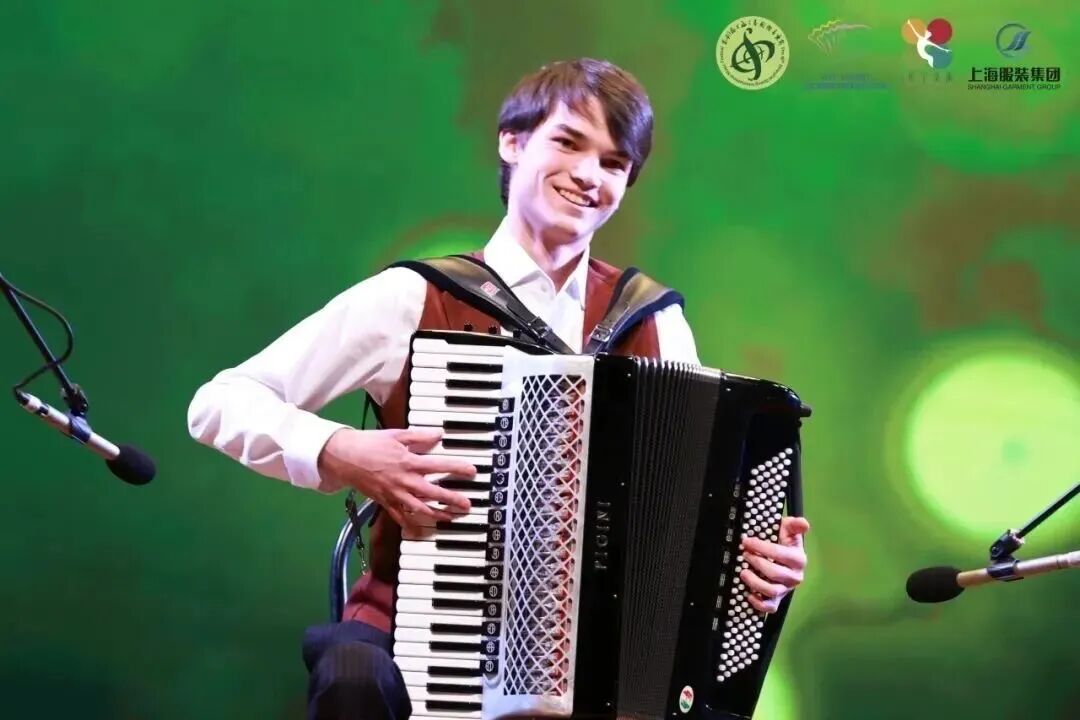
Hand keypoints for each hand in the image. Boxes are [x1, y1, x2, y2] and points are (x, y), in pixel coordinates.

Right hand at [317, 427, 473, 529]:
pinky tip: (421, 530)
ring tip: (452, 517)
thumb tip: (439, 434)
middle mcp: (404, 481)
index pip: (439, 465)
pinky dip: (411, 525)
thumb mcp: (396, 435)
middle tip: (467, 504)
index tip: (472, 471)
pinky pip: (400, 518)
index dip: (457, 468)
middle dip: (452, 500)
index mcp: (408, 462)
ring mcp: (395, 494)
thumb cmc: (370, 444)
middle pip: (433, 493)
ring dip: (438, 514)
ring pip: (420, 509)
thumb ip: (419, 436)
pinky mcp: (385, 502)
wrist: (344, 458)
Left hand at [739, 516, 809, 613]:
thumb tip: (804, 523)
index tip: (746, 541)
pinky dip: (758, 603)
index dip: (761, 546)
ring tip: (743, 572)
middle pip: (774, 573)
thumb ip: (794, 525)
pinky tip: (748, 594)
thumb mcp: (788, 531)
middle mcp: (795, 576)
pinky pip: (769, 607)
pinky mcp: (778, 600)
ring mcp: (786, 590)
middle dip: (756, 562)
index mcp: (798, 559)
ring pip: (771, 591)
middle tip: (744, 554)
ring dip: (754, 582)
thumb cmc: (784, 544)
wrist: (784, 560)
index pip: (779, 553)